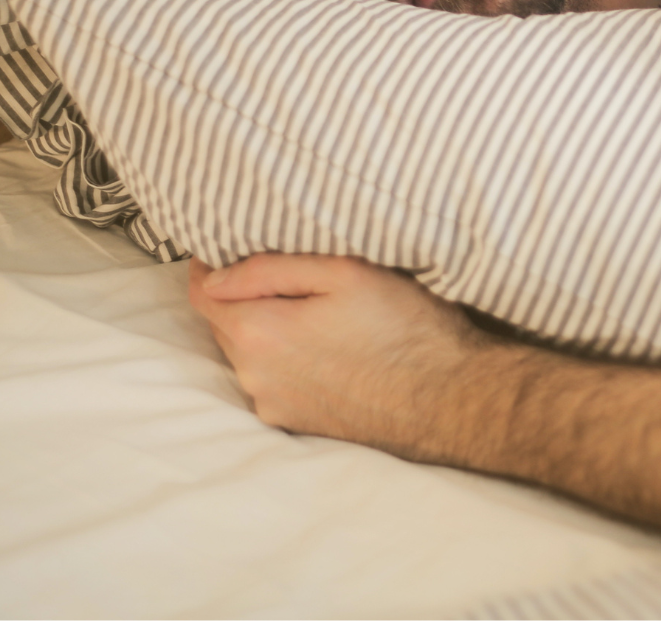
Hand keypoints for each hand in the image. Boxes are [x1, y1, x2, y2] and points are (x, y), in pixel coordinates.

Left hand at [189, 254, 491, 458]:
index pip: (203, 294)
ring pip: (251, 354)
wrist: (449, 398)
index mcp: (258, 333)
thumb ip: (269, 269)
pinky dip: (287, 359)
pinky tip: (328, 346)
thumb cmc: (404, 326)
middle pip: (226, 324)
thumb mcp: (343, 272)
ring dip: (267, 329)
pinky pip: (274, 380)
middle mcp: (255, 377)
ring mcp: (275, 406)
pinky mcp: (298, 424)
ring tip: (314, 310)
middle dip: (243, 296)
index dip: (209, 265)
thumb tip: (214, 274)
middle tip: (286, 271)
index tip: (227, 245)